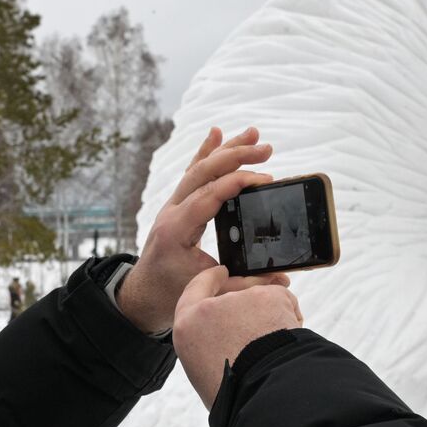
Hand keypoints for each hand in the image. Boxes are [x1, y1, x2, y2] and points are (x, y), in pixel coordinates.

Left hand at [115, 127, 272, 333]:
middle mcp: (172, 211)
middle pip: (203, 172)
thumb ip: (245, 284)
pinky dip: (205, 152)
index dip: (238, 182)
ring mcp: (172, 205)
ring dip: (226, 150)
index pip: (209, 195)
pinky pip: (192, 173)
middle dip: (235, 156)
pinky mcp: (178, 204)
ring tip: (253, 134)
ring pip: (198, 168)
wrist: (144, 293)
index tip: (266, 178)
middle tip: (266, 149)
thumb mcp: (209, 289)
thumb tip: (283, 281)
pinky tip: (217, 133)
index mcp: (177, 229)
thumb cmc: (172, 292)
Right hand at [172, 264, 303, 408]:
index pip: (195, 290)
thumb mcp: (205, 370)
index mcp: (186, 327)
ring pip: (261, 299)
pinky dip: (290, 318)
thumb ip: (211, 343)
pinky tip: (289, 341)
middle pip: (232, 292)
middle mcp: (210, 308)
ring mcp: (240, 299)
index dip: (210, 281)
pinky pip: (284, 300)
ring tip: (275, 350)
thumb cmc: (236, 395)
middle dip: (248, 303)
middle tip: (263, 326)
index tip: (221, 274)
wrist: (263, 396)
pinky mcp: (269, 297)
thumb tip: (232, 338)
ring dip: (270, 317)